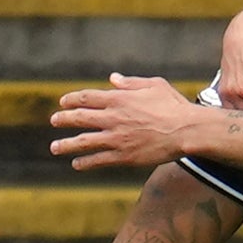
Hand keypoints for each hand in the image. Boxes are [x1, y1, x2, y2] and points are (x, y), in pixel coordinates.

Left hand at [49, 73, 205, 170]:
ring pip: (83, 142)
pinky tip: (77, 164)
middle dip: (63, 119)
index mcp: (119, 99)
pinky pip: (98, 159)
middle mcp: (112, 118)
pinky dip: (85, 162)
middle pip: (79, 118)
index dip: (71, 100)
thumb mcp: (155, 85)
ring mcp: (116, 138)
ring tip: (55, 147)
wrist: (188, 130)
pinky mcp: (124, 156)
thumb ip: (131, 82)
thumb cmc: (175, 106)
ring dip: (66, 145)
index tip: (64, 102)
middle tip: (54, 120)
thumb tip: (113, 78)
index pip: (86, 98)